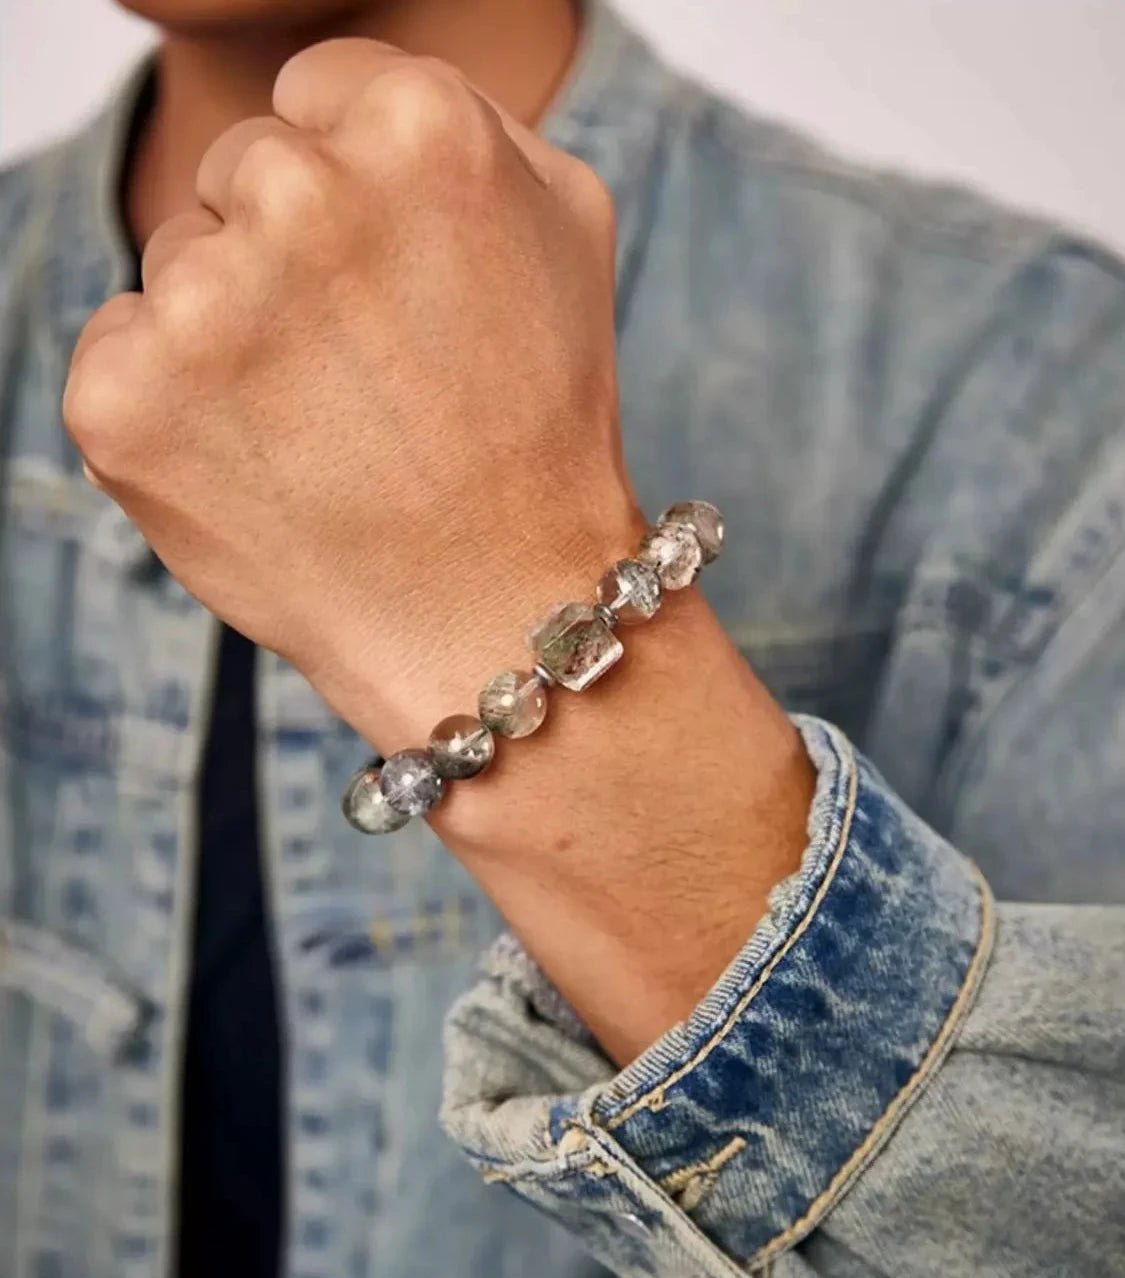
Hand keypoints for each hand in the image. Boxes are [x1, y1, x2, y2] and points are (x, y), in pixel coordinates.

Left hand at [65, 40, 813, 1062]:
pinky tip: (264, 462)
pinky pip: (123, 349)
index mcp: (418, 128)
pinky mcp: (123, 399)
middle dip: (293, 251)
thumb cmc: (541, 428)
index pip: (319, 90)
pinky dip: (176, 403)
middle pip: (241, 170)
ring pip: (181, 262)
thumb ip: (463, 118)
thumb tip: (352, 99)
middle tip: (369, 369)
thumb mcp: (569, 228)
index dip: (361, 192)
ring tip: (329, 428)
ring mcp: (203, 300)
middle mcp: (301, 193)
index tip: (398, 276)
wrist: (496, 612)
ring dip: (236, 331)